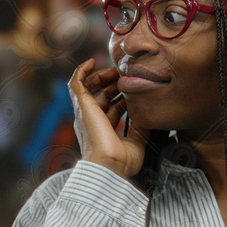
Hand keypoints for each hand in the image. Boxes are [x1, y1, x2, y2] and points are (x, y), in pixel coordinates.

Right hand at [68, 58, 149, 182]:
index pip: (112, 108)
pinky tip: (92, 61)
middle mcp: (92, 120)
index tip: (135, 89)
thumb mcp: (137, 141)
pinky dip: (82, 71)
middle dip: (115, 84)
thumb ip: (141, 127)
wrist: (109, 164)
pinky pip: (76, 83)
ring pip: (90, 87)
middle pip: (102, 95)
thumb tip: (150, 114)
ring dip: (103, 76)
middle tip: (128, 76)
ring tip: (117, 70)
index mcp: (104, 130)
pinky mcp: (82, 105)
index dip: (122, 97)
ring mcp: (86, 112)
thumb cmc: (122, 161)